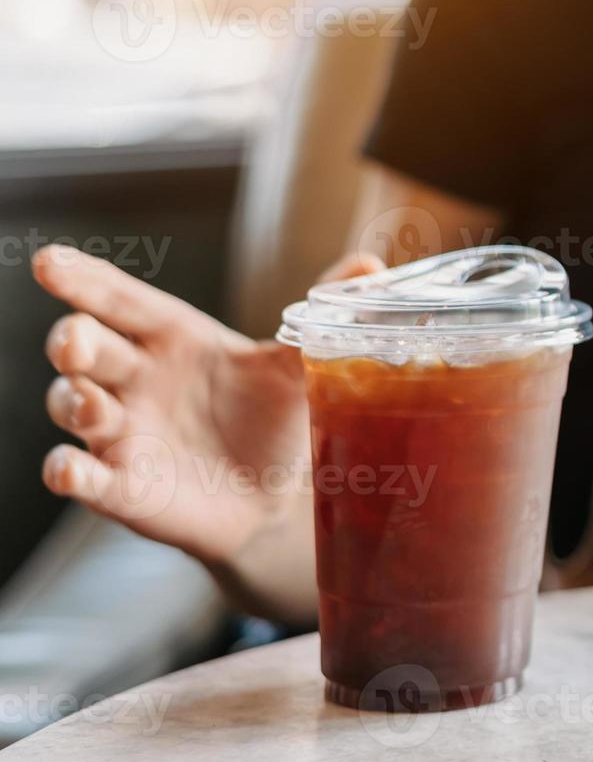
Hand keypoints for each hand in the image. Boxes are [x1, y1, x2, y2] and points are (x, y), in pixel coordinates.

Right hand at [36, 246, 384, 564]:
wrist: (278, 499)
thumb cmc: (274, 419)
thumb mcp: (299, 364)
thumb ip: (324, 312)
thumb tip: (372, 265)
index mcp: (175, 339)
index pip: (122, 301)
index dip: (85, 280)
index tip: (50, 262)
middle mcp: (137, 379)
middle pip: (85, 348)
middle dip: (73, 341)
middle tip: (79, 341)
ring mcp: (122, 433)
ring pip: (72, 406)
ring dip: (72, 401)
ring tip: (89, 402)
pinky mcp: (122, 486)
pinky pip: (81, 477)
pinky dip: (68, 472)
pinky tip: (69, 470)